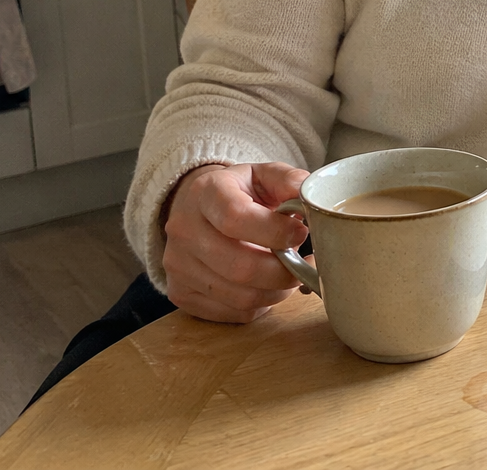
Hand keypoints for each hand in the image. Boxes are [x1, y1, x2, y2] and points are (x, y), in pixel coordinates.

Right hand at [161, 161, 310, 322]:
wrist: (199, 208)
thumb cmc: (240, 193)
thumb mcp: (265, 174)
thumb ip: (289, 181)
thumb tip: (308, 194)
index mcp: (205, 192)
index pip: (235, 218)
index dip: (275, 232)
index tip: (301, 232)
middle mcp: (184, 229)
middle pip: (240, 267)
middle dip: (283, 271)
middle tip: (304, 264)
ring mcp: (178, 265)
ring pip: (240, 297)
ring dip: (277, 292)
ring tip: (291, 275)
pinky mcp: (181, 293)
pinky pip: (232, 312)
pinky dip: (261, 304)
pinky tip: (269, 286)